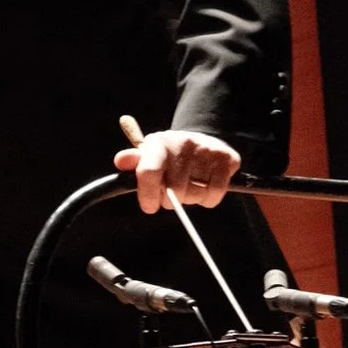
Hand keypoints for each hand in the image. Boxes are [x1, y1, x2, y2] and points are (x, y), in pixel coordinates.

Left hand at [117, 113, 240, 212]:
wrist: (202, 141)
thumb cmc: (170, 157)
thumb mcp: (149, 157)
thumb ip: (134, 162)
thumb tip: (120, 161)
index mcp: (159, 143)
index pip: (149, 171)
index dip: (148, 194)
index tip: (150, 207)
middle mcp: (183, 142)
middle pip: (174, 191)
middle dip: (171, 200)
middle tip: (172, 193)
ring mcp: (206, 149)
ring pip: (195, 195)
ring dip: (191, 199)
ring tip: (189, 186)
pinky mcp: (227, 158)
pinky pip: (214, 195)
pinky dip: (208, 199)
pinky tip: (204, 187)